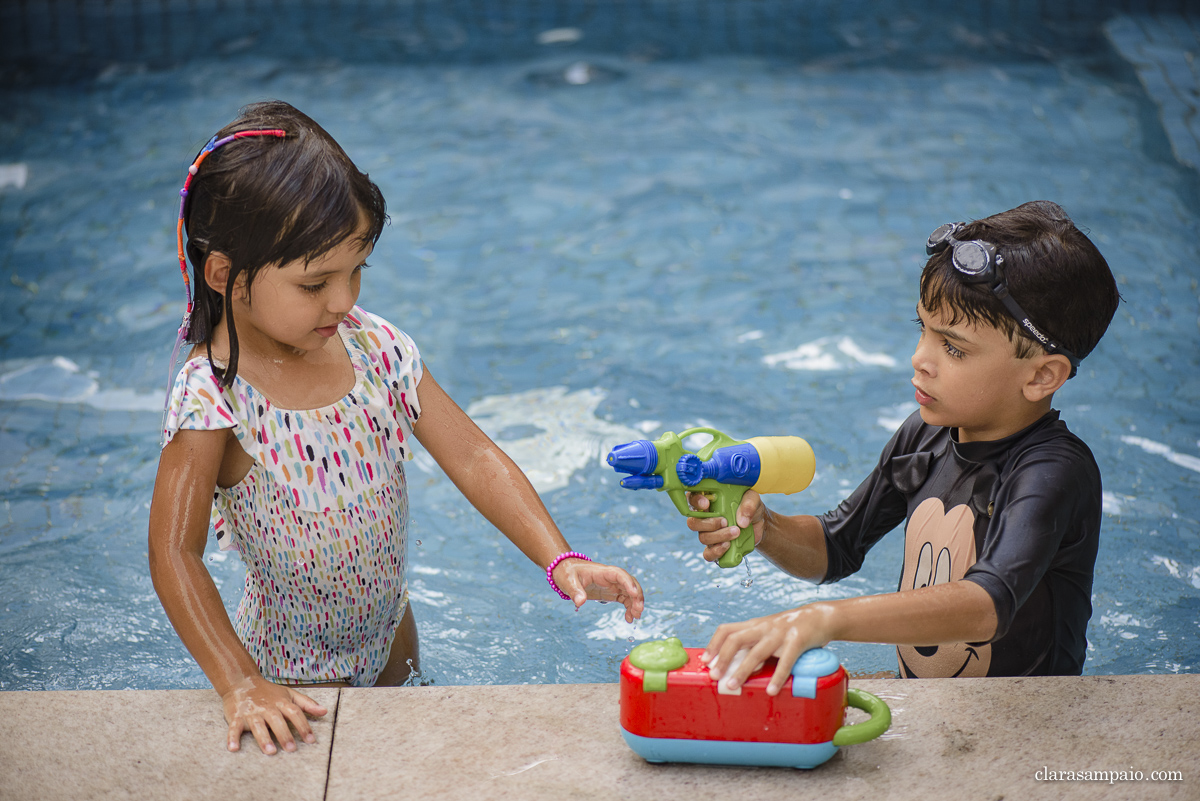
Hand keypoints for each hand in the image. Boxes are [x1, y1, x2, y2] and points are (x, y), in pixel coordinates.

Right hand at [221, 676, 327, 754]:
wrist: (242, 682)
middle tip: (292, 749)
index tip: (310, 740)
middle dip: (285, 735)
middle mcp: (267, 707)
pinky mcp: (237, 717)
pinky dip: (232, 737)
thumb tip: (325, 711)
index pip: (295, 713)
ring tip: (271, 751)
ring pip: (258, 725)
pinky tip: (233, 748)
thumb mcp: (289, 694)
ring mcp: (251, 712)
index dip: (303, 726)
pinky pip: (234, 727)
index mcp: (281, 702)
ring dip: (264, 738)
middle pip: (277, 720)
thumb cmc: (269, 692)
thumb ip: (307, 703)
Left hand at [552, 558, 644, 622]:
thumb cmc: (568, 573)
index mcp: (603, 571)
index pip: (620, 574)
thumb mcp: (569, 581)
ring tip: (636, 617)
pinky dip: (629, 607)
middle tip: (639, 610)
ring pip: (630, 592)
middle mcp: (611, 577)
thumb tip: (580, 603)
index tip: (634, 594)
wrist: (566, 571)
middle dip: (637, 596)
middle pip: (629, 583)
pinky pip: (625, 599)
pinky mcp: (611, 592)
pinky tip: (629, 618)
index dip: (628, 583)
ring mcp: (612, 585)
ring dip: (635, 603)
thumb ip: (575, 591)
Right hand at [686, 489, 766, 562]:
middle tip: (725, 521)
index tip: (707, 503)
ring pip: (703, 538)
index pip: (692, 499)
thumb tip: (741, 521)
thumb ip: (748, 504)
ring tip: (736, 532)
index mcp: (709, 501)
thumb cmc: (750, 507)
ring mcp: (709, 534)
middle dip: (709, 524)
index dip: (695, 501)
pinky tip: (728, 546)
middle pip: (693, 523)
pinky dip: (717, 552)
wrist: (759, 524)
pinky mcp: (715, 547)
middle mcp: (705, 518)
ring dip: (719, 536)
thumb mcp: (753, 499)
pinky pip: (708, 554)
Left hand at [701, 603, 833, 695]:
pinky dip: (777, 677)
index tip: (705, 661)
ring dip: (742, 670)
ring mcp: (780, 634)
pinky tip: (771, 690)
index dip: (714, 644)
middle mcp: (763, 627)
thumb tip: (738, 669)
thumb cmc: (790, 629)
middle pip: (736, 639)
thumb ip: (754, 646)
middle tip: (714, 676)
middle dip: (722, 658)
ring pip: (757, 652)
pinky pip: (785, 661)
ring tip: (732, 686)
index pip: (727, 630)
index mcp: (754, 625)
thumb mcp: (769, 632)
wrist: (819, 617)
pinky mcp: (797, 641)